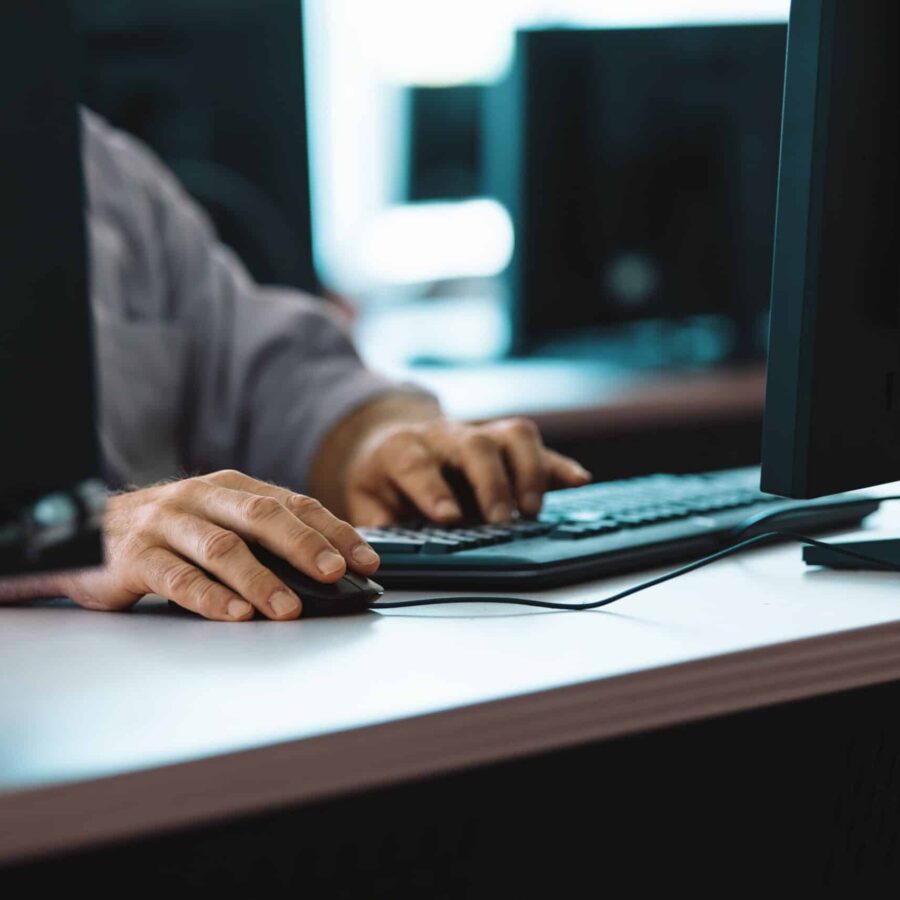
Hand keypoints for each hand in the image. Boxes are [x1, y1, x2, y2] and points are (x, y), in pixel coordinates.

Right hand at [56, 470, 379, 620]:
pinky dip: (210, 597)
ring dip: (260, 579)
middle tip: (334, 573)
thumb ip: (265, 539)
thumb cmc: (172, 532)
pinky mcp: (135, 556)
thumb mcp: (221, 521)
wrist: (90, 533)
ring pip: (222, 548)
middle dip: (304, 546)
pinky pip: (176, 577)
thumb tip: (330, 569)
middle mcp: (202, 497)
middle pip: (261, 517)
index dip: (334, 530)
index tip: (365, 559)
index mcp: (232, 487)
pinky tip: (235, 615)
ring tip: (289, 607)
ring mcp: (167, 524)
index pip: (294, 504)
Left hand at [344, 417, 590, 525]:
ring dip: (528, 471)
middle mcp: (446, 437)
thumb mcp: (367, 501)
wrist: (397, 441)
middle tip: (499, 519)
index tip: (448, 518)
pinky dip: (559, 465)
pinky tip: (578, 481)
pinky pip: (538, 447)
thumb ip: (377, 527)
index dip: (433, 490)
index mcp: (403, 450)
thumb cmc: (385, 479)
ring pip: (512, 435)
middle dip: (490, 483)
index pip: (417, 464)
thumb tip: (381, 559)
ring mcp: (481, 435)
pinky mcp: (506, 444)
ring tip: (532, 510)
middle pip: (474, 446)